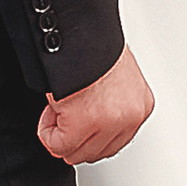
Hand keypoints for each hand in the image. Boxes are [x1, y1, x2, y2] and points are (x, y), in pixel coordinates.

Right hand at [40, 44, 153, 162]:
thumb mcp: (116, 79)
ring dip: (60, 133)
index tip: (78, 121)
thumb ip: (111, 106)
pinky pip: (57, 144)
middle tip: (65, 114)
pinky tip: (51, 109)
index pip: (114, 142)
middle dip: (74, 137)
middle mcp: (128, 117)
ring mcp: (107, 123)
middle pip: (96, 152)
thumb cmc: (95, 48)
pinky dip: (47, 131)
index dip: (89, 134)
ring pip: (75, 152)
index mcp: (140, 106)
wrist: (81, 33)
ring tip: (58, 109)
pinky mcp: (81, 125)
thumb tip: (92, 124)